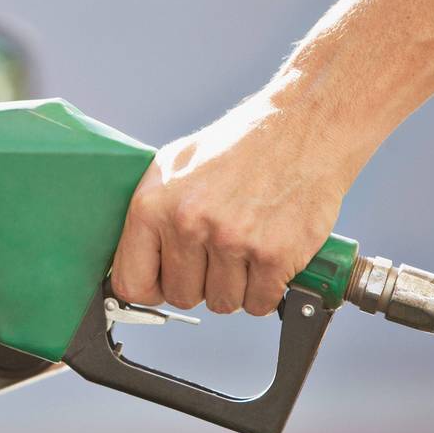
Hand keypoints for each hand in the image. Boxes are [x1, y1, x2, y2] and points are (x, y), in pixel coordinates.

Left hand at [109, 93, 354, 315]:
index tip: (164, 283)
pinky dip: (265, 290)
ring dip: (234, 287)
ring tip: (243, 250)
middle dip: (199, 284)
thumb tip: (133, 261)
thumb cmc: (237, 146)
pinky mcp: (274, 255)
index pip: (132, 283)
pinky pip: (258, 303)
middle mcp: (188, 224)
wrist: (302, 129)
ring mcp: (232, 241)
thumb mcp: (174, 166)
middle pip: (181, 297)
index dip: (150, 289)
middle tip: (216, 256)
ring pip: (222, 303)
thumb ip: (149, 215)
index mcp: (153, 205)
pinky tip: (267, 258)